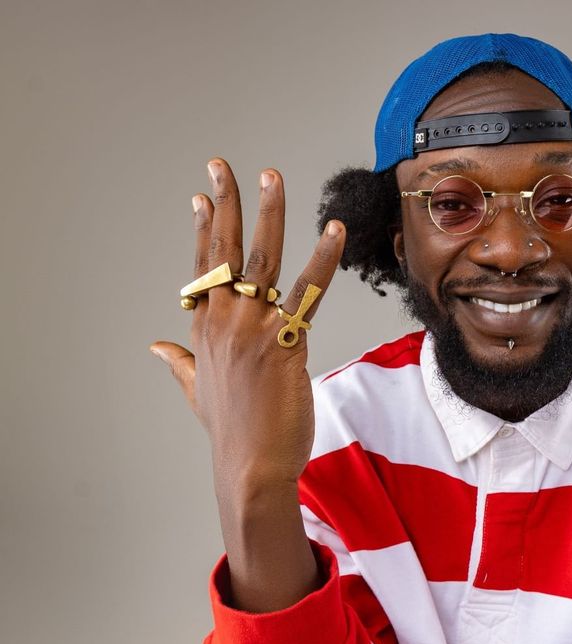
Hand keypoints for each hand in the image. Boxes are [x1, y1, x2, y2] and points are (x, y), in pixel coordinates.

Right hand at [151, 159, 346, 493]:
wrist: (250, 467)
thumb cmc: (231, 430)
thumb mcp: (195, 390)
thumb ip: (177, 361)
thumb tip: (154, 345)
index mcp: (205, 329)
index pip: (203, 268)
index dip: (205, 230)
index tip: (203, 196)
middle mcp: (224, 322)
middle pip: (224, 251)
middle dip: (226, 203)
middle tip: (224, 165)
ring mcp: (252, 328)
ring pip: (260, 259)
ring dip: (268, 213)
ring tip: (272, 176)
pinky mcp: (285, 341)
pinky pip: (307, 291)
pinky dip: (322, 259)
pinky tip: (334, 231)